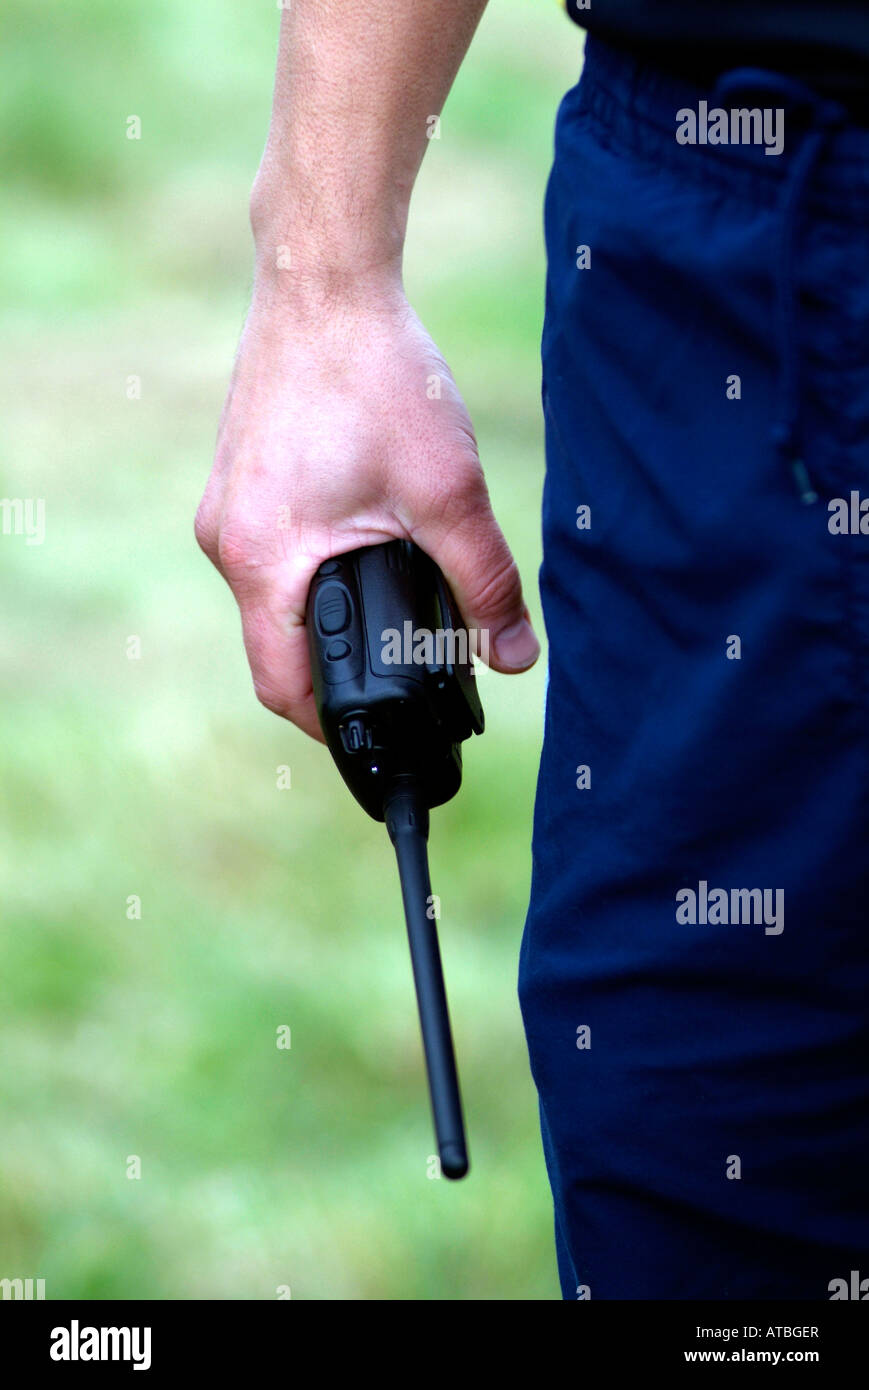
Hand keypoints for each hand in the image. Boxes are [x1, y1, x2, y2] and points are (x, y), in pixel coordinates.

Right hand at [195, 278, 539, 741]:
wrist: (324, 280)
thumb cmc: (376, 376)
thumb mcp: (448, 492)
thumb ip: (486, 583)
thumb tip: (517, 658)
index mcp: (263, 559)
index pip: (282, 685)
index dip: (331, 727)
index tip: (378, 739)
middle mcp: (227, 541)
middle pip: (276, 646)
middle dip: (337, 672)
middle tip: (402, 678)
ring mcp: (226, 507)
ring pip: (274, 600)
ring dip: (328, 620)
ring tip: (393, 616)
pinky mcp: (239, 480)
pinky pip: (272, 556)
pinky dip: (314, 575)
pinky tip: (364, 553)